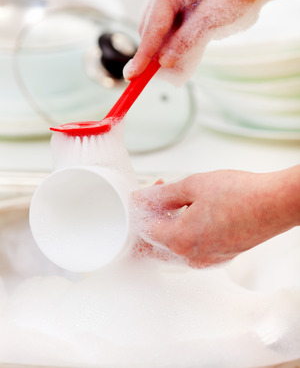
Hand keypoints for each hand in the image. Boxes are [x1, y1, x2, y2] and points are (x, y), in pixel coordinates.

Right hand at [124, 0, 299, 84]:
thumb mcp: (212, 19)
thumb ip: (186, 41)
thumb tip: (165, 62)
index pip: (150, 29)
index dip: (142, 56)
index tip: (132, 77)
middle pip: (150, 32)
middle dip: (155, 56)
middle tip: (163, 77)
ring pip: (160, 33)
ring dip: (167, 52)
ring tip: (180, 67)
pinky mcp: (181, 7)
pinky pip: (171, 32)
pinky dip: (176, 46)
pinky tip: (186, 55)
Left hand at [131, 168, 299, 267]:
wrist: (274, 204)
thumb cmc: (240, 194)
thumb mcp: (192, 186)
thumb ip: (161, 195)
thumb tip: (142, 199)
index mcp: (179, 240)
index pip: (144, 229)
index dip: (141, 208)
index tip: (146, 194)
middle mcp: (191, 257)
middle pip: (155, 242)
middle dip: (152, 217)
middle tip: (160, 194)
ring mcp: (206, 260)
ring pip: (173, 246)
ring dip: (168, 224)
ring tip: (177, 199)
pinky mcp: (219, 256)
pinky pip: (191, 248)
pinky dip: (184, 232)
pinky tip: (192, 212)